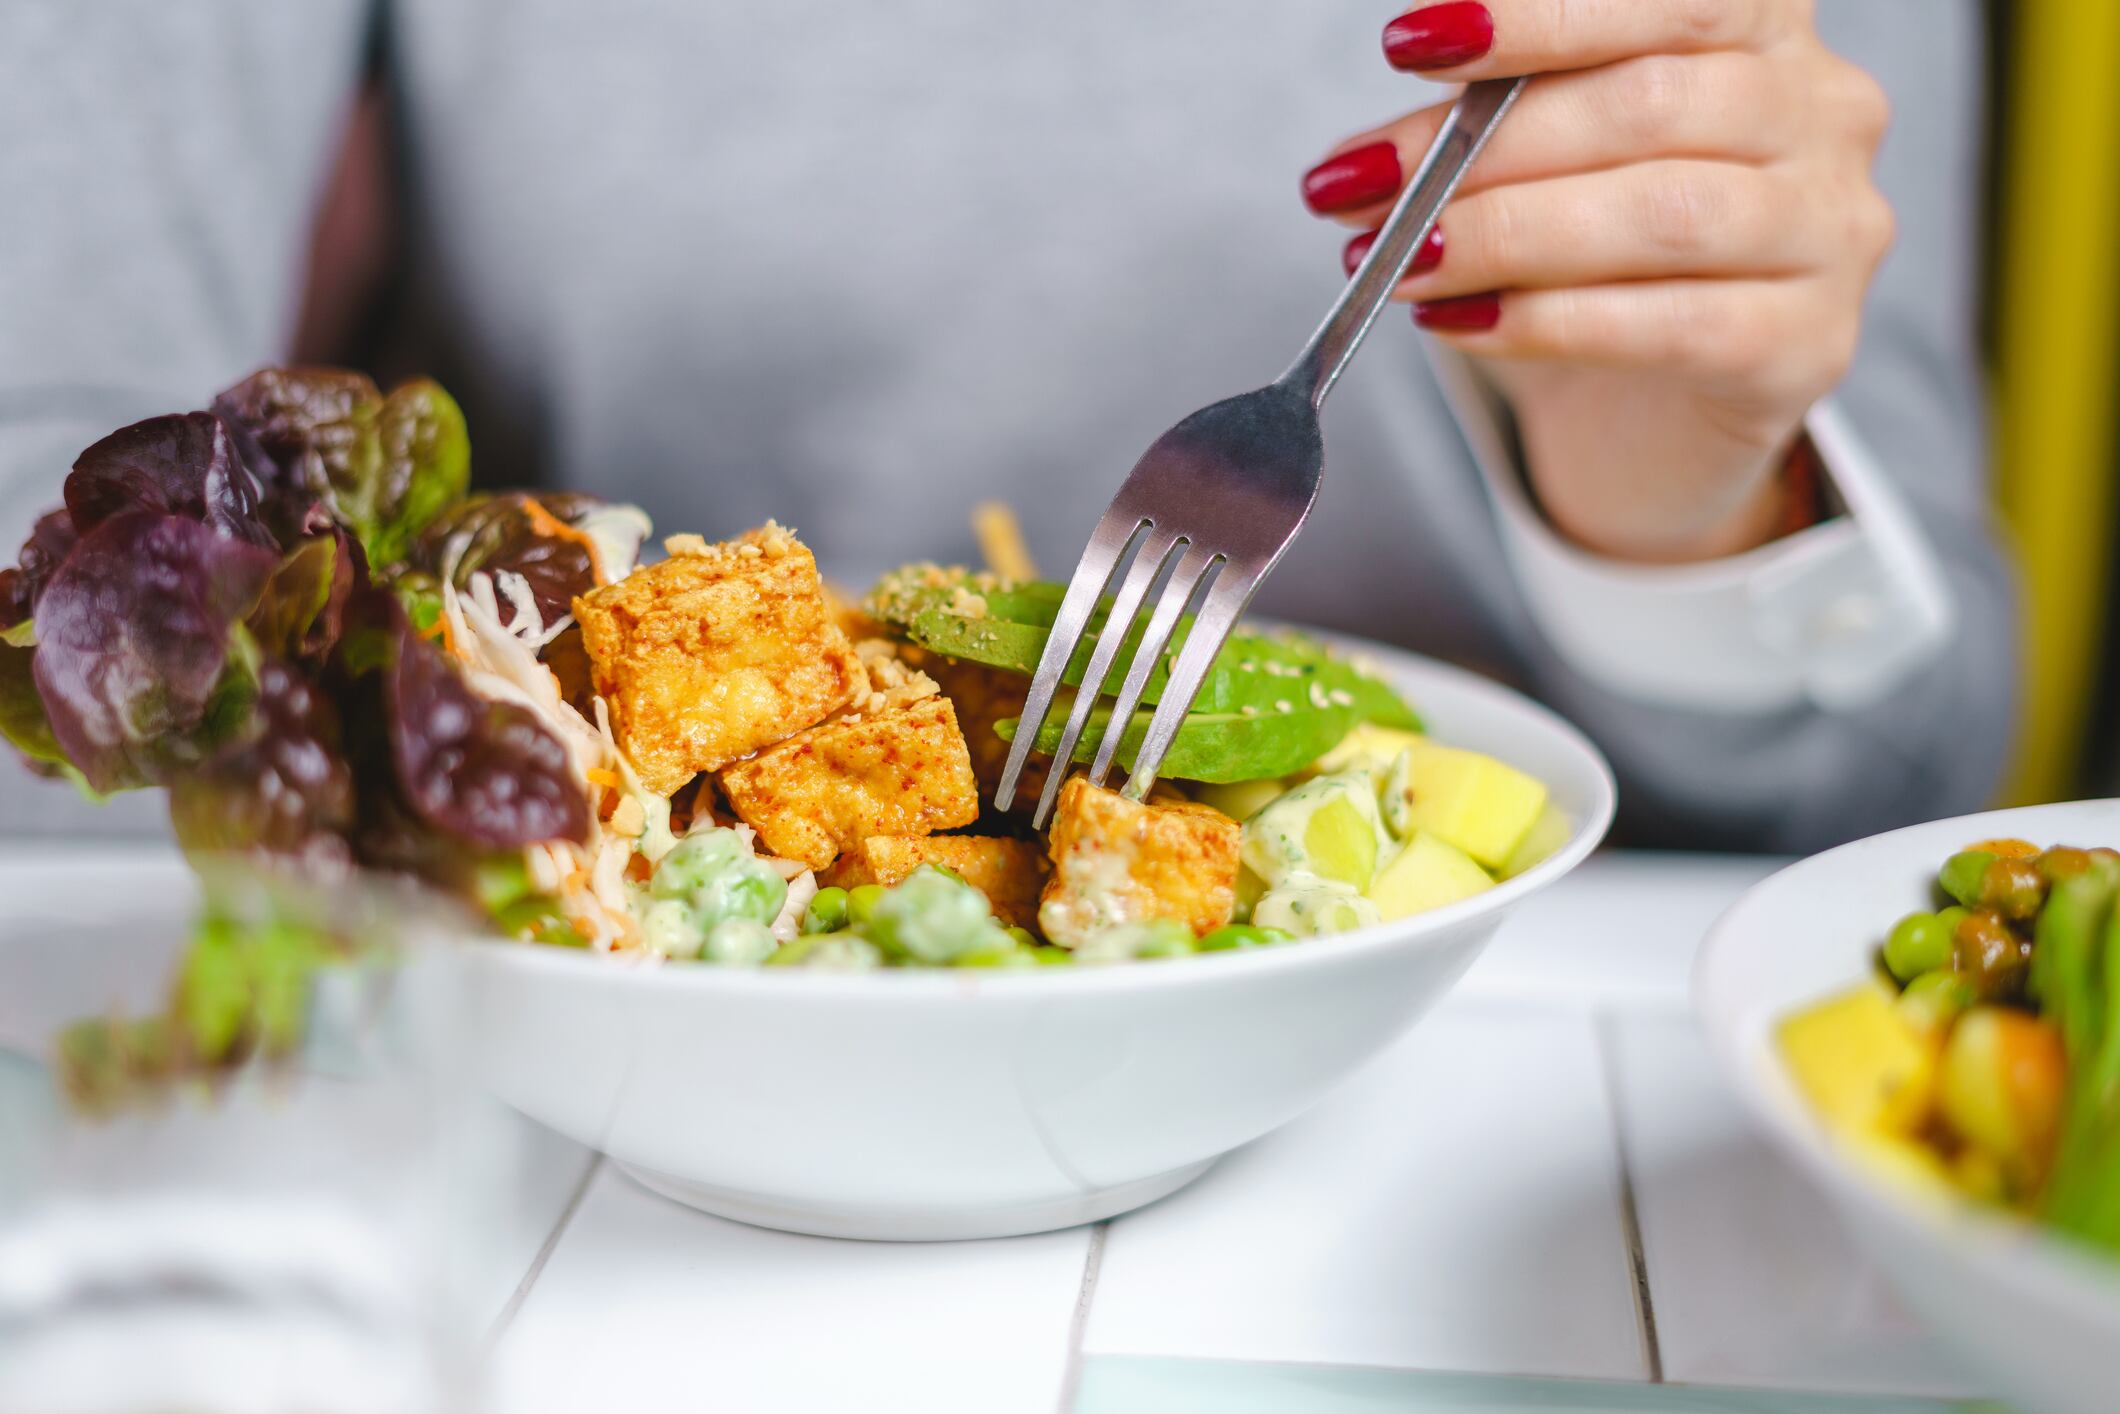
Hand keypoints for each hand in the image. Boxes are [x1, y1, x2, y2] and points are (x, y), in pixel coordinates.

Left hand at [1303, 1, 1891, 562]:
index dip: (1539, 15)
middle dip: (1480, 148)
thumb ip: (1490, 119)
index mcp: (1764, 26)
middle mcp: (1823, 112)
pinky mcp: (1807, 346)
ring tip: (1399, 261)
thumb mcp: (1547, 157)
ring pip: (1662, 216)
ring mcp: (1830, 232)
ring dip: (1503, 236)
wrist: (1655, 414)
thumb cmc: (1599, 255)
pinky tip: (1458, 321)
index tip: (1410, 42)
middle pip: (1647, 106)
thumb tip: (1366, 150)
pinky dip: (1546, 322)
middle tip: (1363, 186)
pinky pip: (1669, 325)